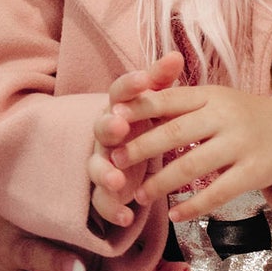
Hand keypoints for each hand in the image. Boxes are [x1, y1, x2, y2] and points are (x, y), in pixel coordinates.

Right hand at [87, 54, 179, 234]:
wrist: (130, 152)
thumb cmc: (144, 122)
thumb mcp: (156, 103)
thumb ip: (161, 82)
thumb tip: (176, 55)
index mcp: (118, 108)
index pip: (118, 92)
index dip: (129, 86)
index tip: (143, 79)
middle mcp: (105, 134)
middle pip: (100, 128)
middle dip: (109, 128)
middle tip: (121, 127)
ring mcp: (102, 163)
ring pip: (95, 168)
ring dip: (105, 174)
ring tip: (117, 181)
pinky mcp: (105, 190)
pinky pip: (102, 201)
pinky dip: (113, 209)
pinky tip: (127, 216)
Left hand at [110, 81, 271, 219]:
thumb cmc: (240, 116)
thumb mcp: (213, 99)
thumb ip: (177, 102)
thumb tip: (127, 105)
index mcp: (210, 94)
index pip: (168, 99)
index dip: (138, 109)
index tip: (112, 120)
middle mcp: (225, 116)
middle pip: (175, 132)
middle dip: (141, 148)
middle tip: (115, 162)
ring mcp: (241, 144)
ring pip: (193, 165)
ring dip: (162, 183)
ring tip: (139, 195)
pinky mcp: (255, 171)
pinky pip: (219, 192)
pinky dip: (194, 205)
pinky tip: (174, 214)